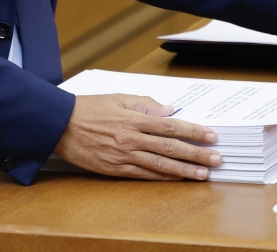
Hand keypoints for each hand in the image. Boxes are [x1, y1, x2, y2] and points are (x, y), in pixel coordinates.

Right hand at [54, 94, 221, 180]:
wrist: (59, 125)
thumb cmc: (89, 108)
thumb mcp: (119, 98)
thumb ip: (146, 104)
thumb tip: (170, 111)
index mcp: (134, 118)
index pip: (171, 127)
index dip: (194, 131)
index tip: (211, 136)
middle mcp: (131, 138)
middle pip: (170, 148)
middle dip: (196, 154)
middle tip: (217, 159)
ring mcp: (123, 156)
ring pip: (160, 165)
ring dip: (184, 170)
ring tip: (203, 174)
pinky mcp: (115, 169)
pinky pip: (143, 175)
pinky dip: (162, 178)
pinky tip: (177, 179)